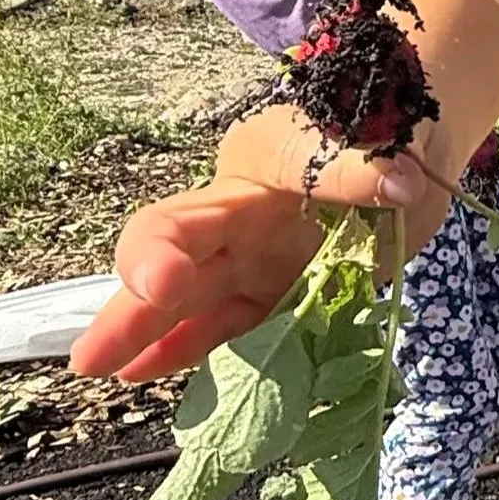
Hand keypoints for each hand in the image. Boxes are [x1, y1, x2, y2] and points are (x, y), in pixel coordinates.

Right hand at [69, 107, 456, 381]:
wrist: (410, 147)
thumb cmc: (370, 127)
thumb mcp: (359, 134)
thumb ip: (362, 166)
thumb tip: (395, 184)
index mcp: (242, 183)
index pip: (180, 219)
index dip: (158, 253)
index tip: (162, 285)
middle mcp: (237, 227)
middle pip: (170, 271)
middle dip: (130, 314)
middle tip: (88, 359)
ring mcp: (259, 264)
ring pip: (194, 306)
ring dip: (150, 341)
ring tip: (108, 372)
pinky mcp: (289, 294)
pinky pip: (240, 329)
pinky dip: (201, 350)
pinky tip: (152, 370)